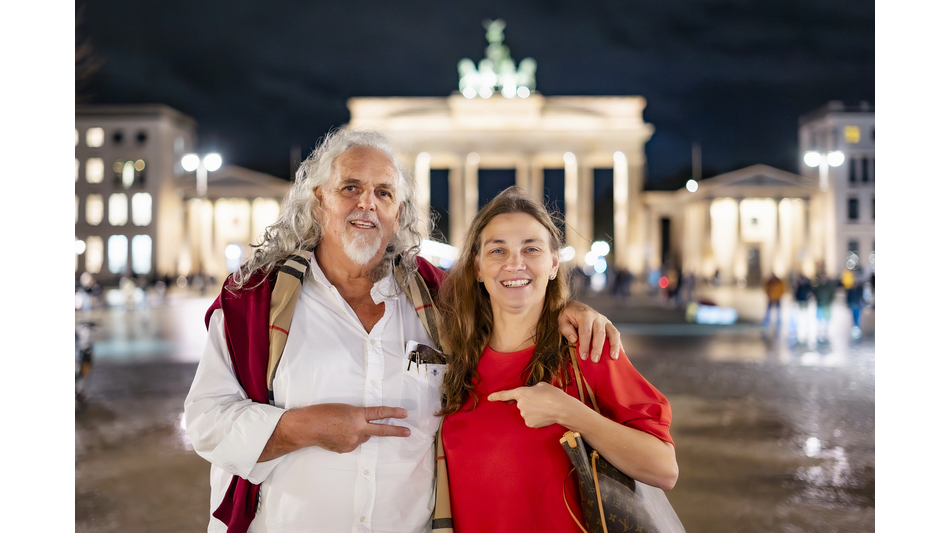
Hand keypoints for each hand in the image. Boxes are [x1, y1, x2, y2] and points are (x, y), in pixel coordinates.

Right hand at [262, 403, 409, 460]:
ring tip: (342, 428)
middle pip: (381, 430)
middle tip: (408, 432)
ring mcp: (353, 441)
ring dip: (359, 433)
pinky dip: (349, 439)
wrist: (307, 427)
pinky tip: (337, 435)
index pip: (380, 413)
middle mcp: (358, 429)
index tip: (405, 413)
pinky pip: (353, 444)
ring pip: (363, 437)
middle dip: (396, 431)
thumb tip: (365, 426)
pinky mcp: (347, 449)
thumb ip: (358, 417)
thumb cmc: (323, 413)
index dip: (393, 413)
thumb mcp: (344, 409)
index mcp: (357, 415)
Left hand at [487, 382, 581, 428]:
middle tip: (541, 401)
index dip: (497, 396)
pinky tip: (544, 416)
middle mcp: (520, 404)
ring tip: (545, 408)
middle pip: (521, 404)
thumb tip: (532, 394)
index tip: (489, 398)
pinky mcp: (529, 423)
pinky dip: (536, 418)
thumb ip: (532, 389)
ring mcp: (524, 415)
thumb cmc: (553, 394)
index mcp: (521, 392)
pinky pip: (530, 420)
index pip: (506, 394)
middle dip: (529, 403)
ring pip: (526, 412)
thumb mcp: (541, 385)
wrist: (561, 408)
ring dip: (533, 411)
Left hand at [558, 301, 622, 361]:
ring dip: (614, 346)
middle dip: (598, 348)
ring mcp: (605, 321)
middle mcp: (597, 317)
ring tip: (613, 358)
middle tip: (595, 360)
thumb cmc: (568, 316)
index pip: (586, 331)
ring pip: (613, 333)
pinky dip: (619, 345)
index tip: (583, 356)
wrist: (576, 307)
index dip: (585, 345)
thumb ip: (566, 329)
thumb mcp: (562, 319)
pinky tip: (620, 355)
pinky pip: (616, 335)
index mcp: (585, 315)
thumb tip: (575, 340)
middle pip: (600, 334)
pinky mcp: (609, 326)